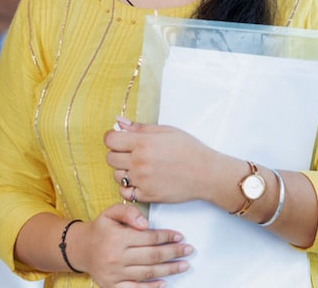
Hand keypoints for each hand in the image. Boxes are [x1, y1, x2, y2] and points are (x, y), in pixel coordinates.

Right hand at [74, 203, 191, 286]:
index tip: (179, 236)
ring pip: (147, 273)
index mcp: (117, 237)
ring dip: (169, 270)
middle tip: (188, 250)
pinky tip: (165, 283)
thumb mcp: (110, 213)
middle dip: (173, 253)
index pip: (148, 238)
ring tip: (184, 265)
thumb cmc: (101, 230)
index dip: (166, 237)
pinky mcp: (112, 285)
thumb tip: (146, 223)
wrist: (81, 249)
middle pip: (152, 256)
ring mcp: (114, 273)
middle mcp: (116, 256)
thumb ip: (128, 212)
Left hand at [105, 117, 223, 204]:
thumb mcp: (166, 131)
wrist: (207, 174)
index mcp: (142, 143)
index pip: (110, 140)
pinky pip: (125, 192)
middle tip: (130, 154)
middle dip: (117, 154)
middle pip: (110, 158)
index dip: (112, 138)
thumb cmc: (189, 150)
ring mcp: (142, 180)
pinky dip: (128, 188)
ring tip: (139, 168)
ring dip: (124, 171)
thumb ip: (139, 127)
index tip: (118, 140)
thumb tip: (119, 122)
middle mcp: (139, 162)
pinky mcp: (147, 195)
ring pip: (116, 176)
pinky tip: (139, 181)